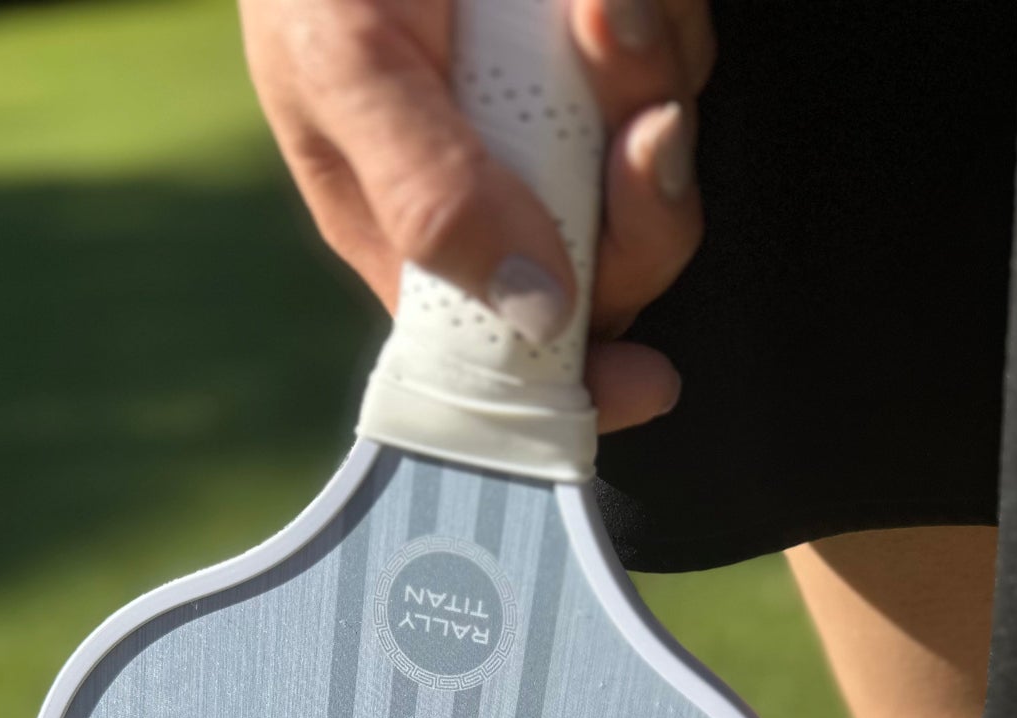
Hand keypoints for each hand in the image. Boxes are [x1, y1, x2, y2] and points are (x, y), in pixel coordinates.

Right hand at [238, 0, 712, 432]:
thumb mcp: (343, 66)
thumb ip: (429, 194)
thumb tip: (534, 313)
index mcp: (426, 235)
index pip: (516, 345)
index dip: (585, 377)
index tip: (644, 381)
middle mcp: (504, 188)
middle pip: (619, 263)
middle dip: (645, 207)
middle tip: (643, 123)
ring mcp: (563, 113)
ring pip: (659, 156)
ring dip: (651, 81)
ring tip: (599, 1)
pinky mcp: (606, 43)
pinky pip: (673, 55)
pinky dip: (657, 18)